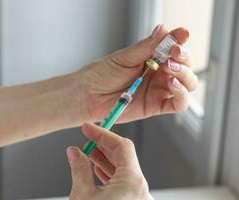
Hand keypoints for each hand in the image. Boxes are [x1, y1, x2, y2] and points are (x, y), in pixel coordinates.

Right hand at [66, 123, 153, 199]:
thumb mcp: (83, 195)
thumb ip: (80, 169)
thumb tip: (74, 152)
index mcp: (133, 182)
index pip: (121, 145)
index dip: (102, 134)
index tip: (89, 128)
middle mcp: (141, 190)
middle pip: (124, 156)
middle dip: (103, 146)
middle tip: (87, 139)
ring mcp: (138, 198)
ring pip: (124, 170)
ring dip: (105, 160)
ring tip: (88, 153)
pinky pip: (124, 183)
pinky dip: (110, 174)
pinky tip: (97, 170)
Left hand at [77, 24, 197, 122]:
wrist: (88, 95)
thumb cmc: (101, 74)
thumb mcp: (124, 57)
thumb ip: (146, 47)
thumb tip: (163, 30)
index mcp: (151, 59)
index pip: (174, 50)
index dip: (180, 42)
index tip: (182, 35)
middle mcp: (158, 74)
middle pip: (185, 66)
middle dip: (184, 58)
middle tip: (174, 53)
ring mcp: (159, 90)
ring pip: (187, 84)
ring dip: (185, 74)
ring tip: (171, 67)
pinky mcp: (156, 106)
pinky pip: (179, 103)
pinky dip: (182, 94)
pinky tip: (173, 84)